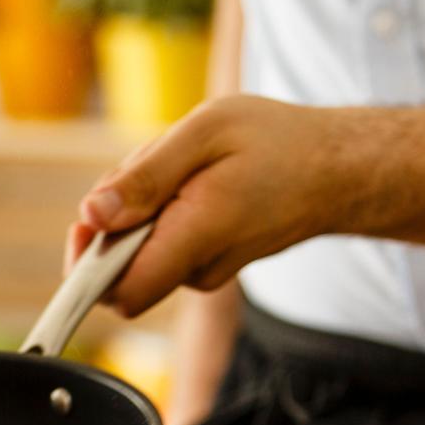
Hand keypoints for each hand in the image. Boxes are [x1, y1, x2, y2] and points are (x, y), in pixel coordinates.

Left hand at [65, 95, 366, 316]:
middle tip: (150, 170)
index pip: (120, 292)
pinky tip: (195, 182)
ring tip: (185, 169)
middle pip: (120, 271)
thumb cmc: (278, 142)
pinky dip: (162, 214)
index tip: (87, 224)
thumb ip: (145, 176)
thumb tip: (92, 214)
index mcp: (196, 237)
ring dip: (141, 212)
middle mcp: (199, 270)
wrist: (338, 169)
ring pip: (141, 253)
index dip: (87, 267)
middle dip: (115, 224)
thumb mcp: (206, 132)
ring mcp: (204, 273)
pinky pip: (162, 246)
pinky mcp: (206, 265)